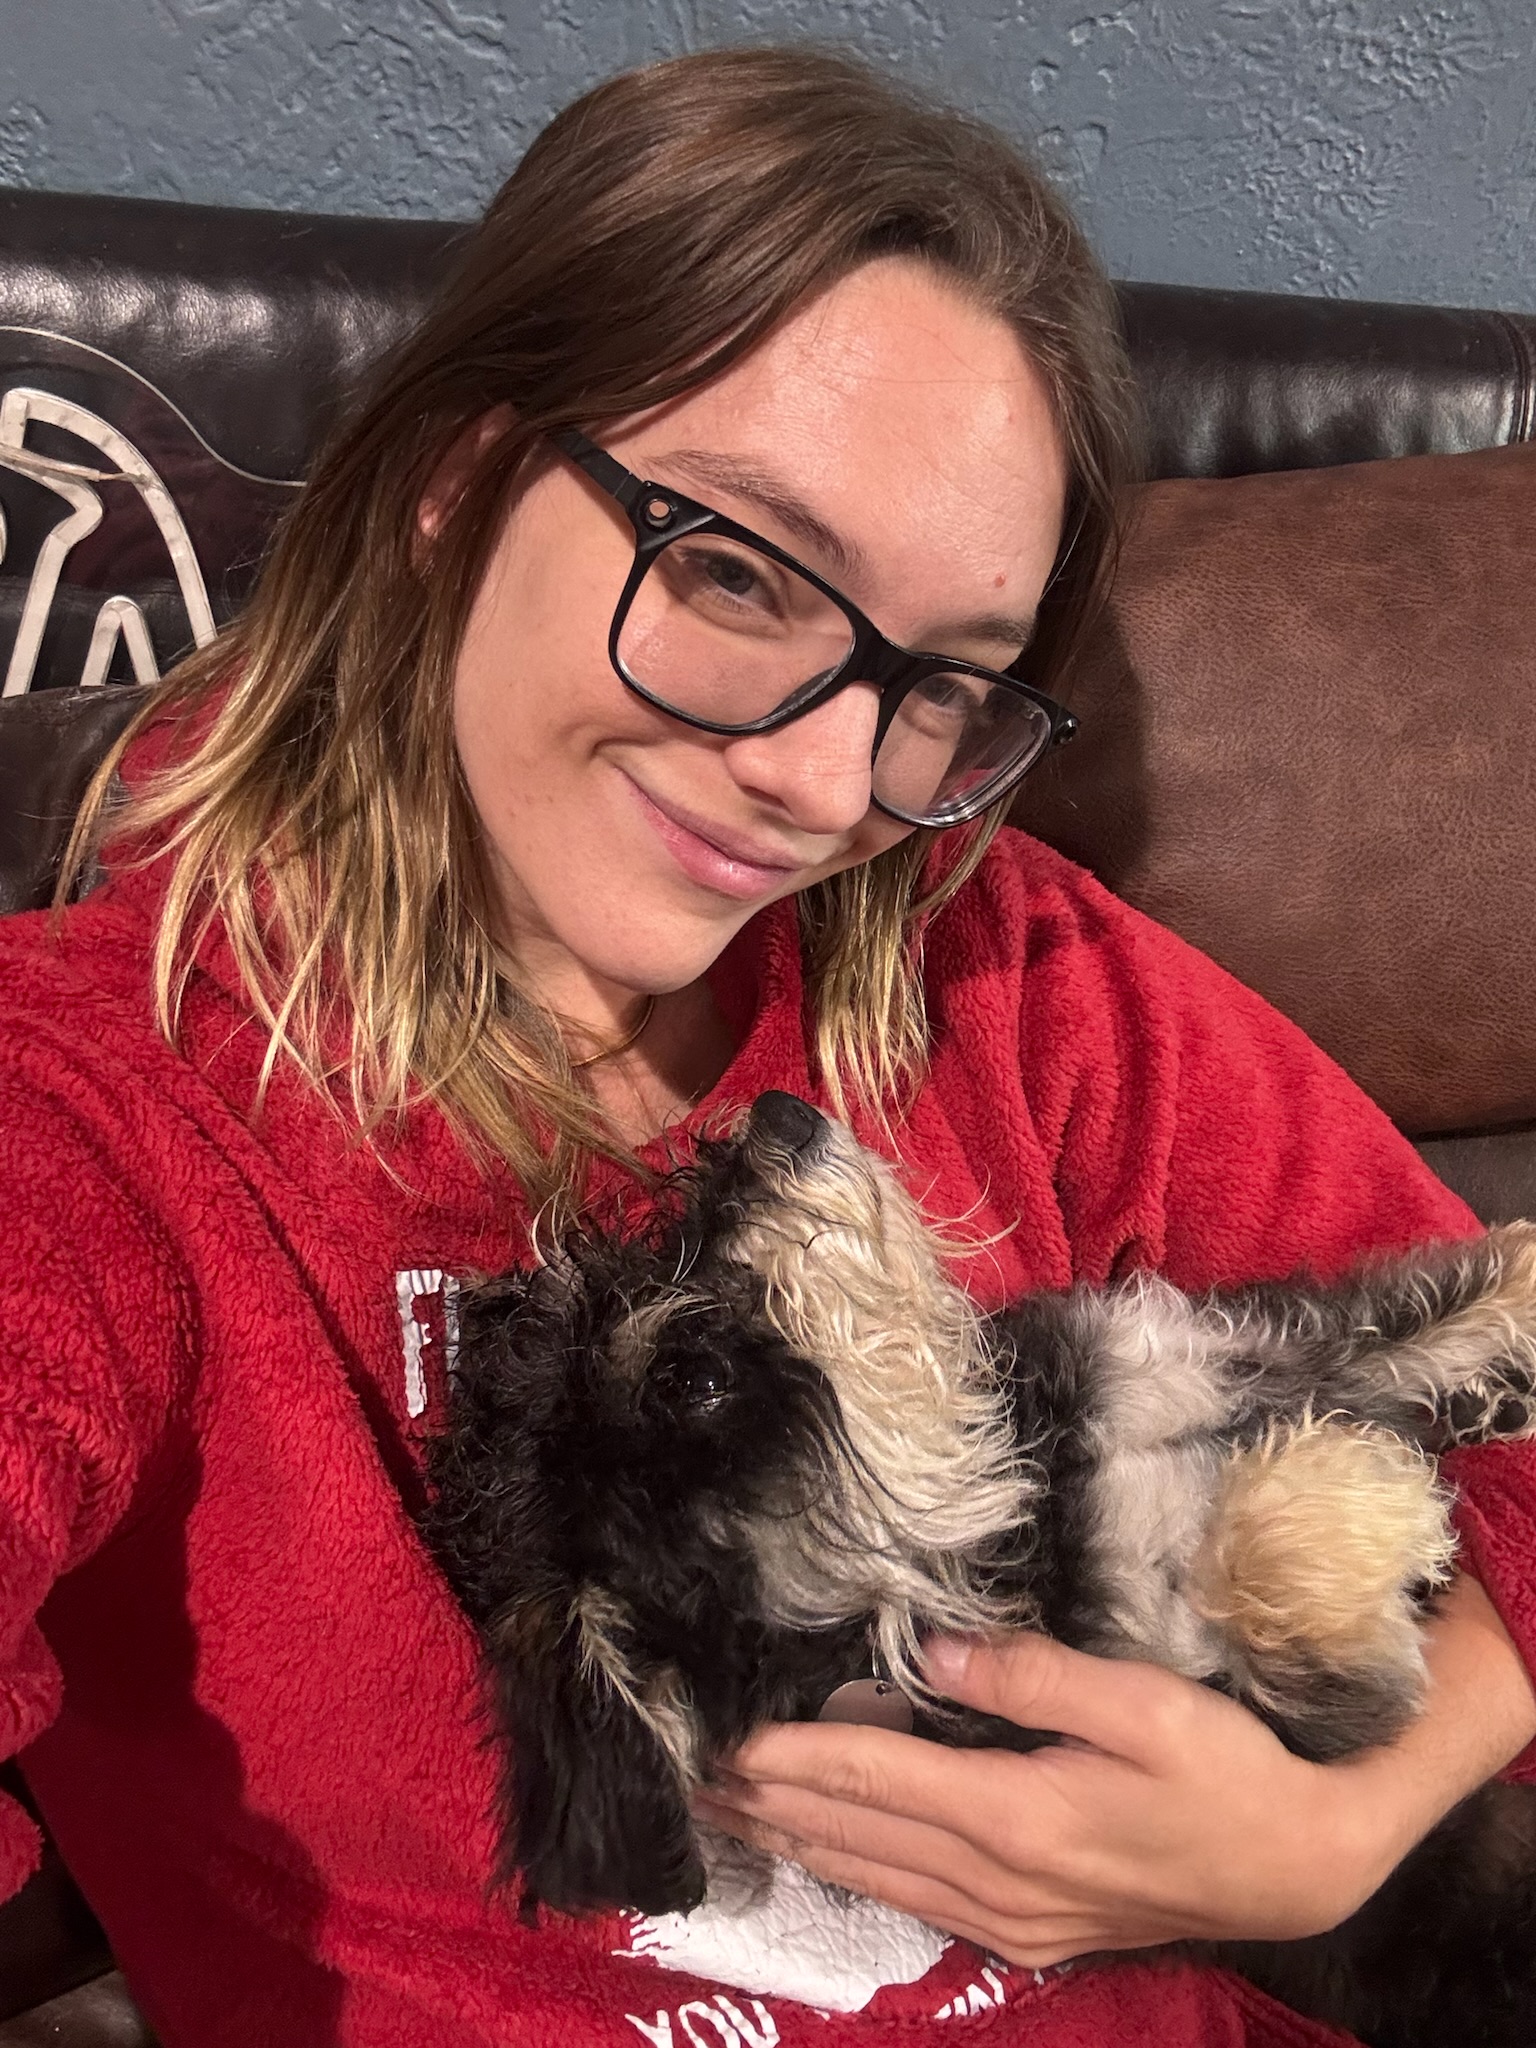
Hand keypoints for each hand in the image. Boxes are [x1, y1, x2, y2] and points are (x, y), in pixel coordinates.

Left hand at [694, 1584, 1534, 1969]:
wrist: (1299, 1865)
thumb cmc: (1226, 1770)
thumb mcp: (1141, 1703)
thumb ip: (1032, 1674)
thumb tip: (933, 1646)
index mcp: (1017, 1814)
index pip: (875, 1775)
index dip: (795, 1752)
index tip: (727, 1734)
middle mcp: (1000, 1879)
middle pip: (859, 1833)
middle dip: (774, 1800)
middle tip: (697, 1775)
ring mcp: (1014, 1919)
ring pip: (880, 1877)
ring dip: (803, 1841)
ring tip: (736, 1816)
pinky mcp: (1033, 1935)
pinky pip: (920, 1904)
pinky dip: (860, 1875)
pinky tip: (832, 1860)